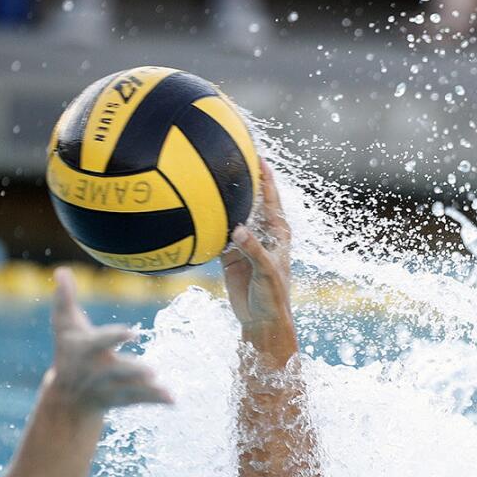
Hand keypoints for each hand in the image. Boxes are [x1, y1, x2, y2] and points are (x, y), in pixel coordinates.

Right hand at [42, 267, 173, 417]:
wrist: (67, 398)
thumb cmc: (69, 352)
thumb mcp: (64, 327)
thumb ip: (65, 299)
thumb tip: (61, 270)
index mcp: (86, 350)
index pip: (100, 342)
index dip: (114, 338)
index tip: (130, 332)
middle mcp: (98, 370)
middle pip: (117, 370)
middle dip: (133, 371)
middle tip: (152, 370)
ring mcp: (111, 387)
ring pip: (131, 388)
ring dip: (148, 389)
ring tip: (166, 387)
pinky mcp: (122, 399)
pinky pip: (140, 400)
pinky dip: (156, 399)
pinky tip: (174, 399)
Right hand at [222, 159, 294, 340]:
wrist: (261, 319)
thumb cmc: (273, 295)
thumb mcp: (267, 270)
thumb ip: (253, 249)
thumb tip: (237, 229)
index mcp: (278, 233)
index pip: (271, 200)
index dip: (266, 179)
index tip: (258, 157)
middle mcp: (262, 234)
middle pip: (251, 202)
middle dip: (243, 183)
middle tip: (229, 159)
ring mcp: (245, 243)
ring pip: (233, 216)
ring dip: (224, 202)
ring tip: (210, 179)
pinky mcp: (230, 255)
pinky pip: (219, 234)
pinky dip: (211, 225)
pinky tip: (198, 211)